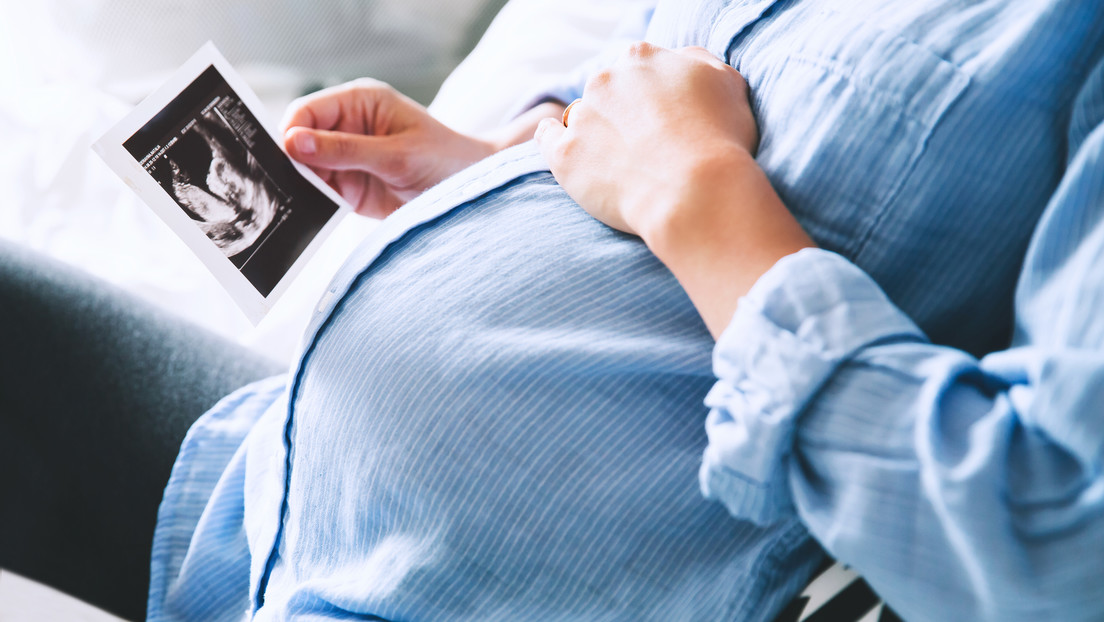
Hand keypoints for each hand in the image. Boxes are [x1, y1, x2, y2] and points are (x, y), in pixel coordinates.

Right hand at [282, 79, 496, 217]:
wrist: (471, 192)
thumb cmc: (445, 159)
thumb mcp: (397, 154)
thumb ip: (346, 150)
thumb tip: (294, 142)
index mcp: (359, 102)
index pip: (307, 111)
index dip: (291, 132)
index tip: (287, 157)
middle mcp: (348, 127)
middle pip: (300, 140)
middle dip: (293, 162)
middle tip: (287, 185)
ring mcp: (347, 158)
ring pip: (306, 170)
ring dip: (302, 186)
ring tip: (301, 202)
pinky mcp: (350, 187)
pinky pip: (320, 194)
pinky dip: (314, 204)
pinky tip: (312, 213)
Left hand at [535, 44, 813, 336]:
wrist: (694, 192)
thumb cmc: (720, 141)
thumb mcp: (728, 84)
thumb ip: (699, 63)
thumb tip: (682, 61)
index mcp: (643, 58)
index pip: (638, 67)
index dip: (650, 94)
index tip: (660, 117)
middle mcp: (606, 79)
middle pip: (607, 90)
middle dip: (621, 112)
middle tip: (643, 145)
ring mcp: (582, 116)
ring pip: (581, 115)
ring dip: (594, 131)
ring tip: (618, 162)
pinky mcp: (565, 154)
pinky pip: (547, 138)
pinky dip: (552, 140)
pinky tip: (566, 149)